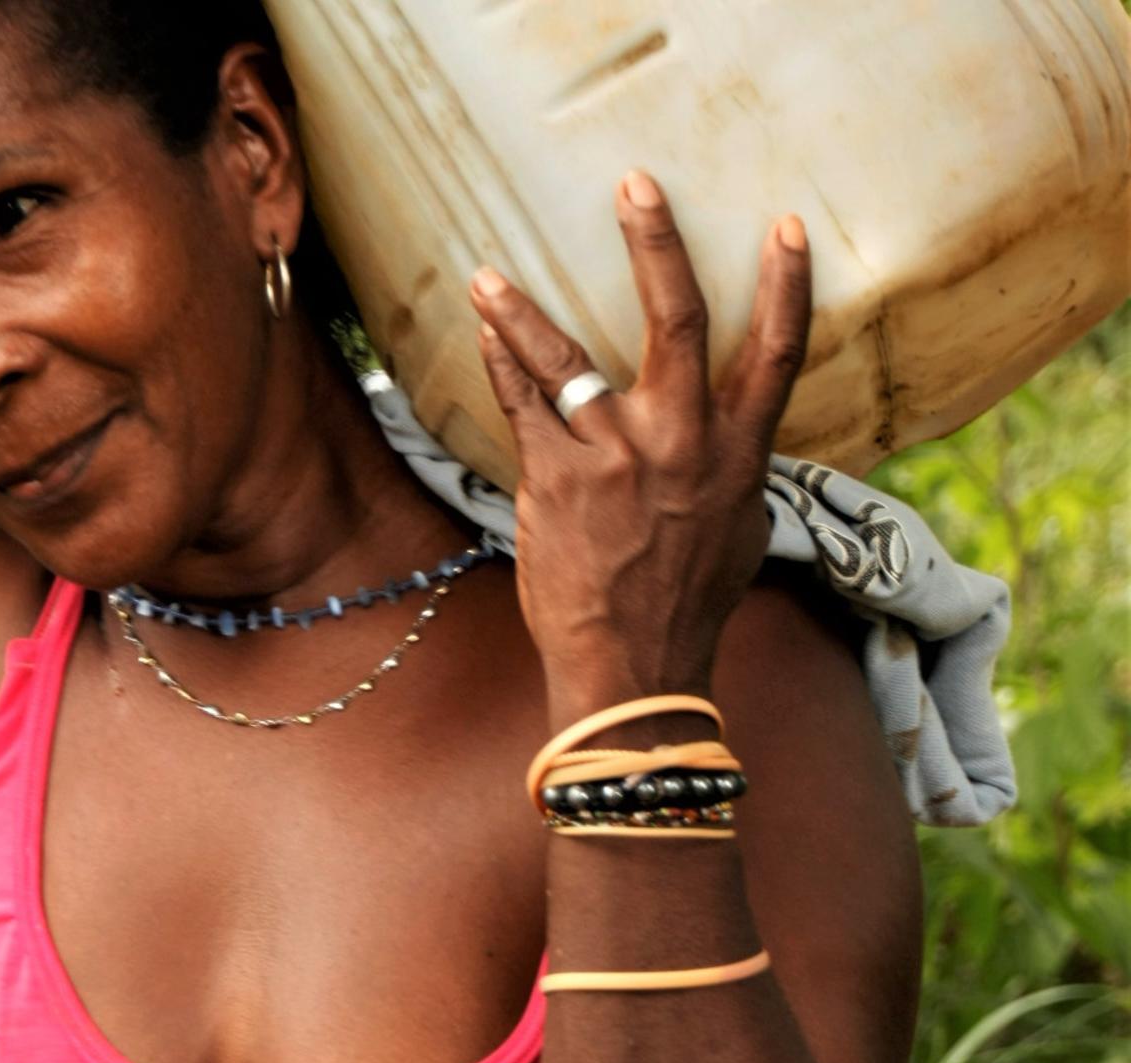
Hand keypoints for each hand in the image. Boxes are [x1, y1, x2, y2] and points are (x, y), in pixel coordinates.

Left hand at [468, 169, 810, 724]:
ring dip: (520, 311)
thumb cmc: (688, 601)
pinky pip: (522, 406)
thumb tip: (737, 434)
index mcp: (739, 455)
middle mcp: (683, 444)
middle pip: (677, 321)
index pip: (777, 356)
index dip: (787, 288)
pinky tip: (483, 333)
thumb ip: (736, 469)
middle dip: (656, 245)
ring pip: (567, 361)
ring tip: (484, 274)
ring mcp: (615, 459)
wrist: (633, 668)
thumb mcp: (740, 530)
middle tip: (635, 185)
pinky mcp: (555, 482)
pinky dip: (502, 366)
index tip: (786, 226)